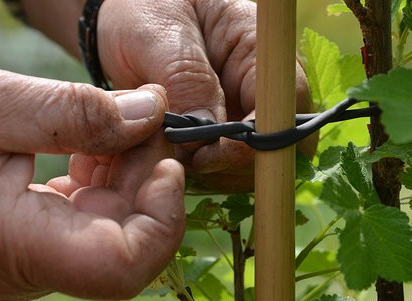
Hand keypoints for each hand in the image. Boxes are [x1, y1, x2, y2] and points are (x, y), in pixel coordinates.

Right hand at [0, 68, 184, 300]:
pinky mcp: (34, 235)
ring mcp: (36, 253)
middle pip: (132, 237)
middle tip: (146, 119)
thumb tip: (154, 112)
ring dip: (128, 171)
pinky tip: (90, 142)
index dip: (163, 218)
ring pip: (115, 224)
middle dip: (149, 175)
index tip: (166, 161)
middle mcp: (33, 264)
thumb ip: (77, 112)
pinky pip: (90, 214)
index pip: (125, 267)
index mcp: (18, 246)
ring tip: (113, 122)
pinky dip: (102, 175)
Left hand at [97, 0, 316, 191]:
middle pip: (278, 146)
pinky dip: (204, 173)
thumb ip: (184, 78)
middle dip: (236, 166)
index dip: (258, 142)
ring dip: (218, 174)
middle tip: (187, 164)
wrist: (126, 18)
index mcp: (259, 49)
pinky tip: (173, 162)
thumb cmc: (144, 9)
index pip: (285, 107)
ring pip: (254, 165)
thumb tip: (204, 135)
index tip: (209, 153)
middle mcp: (260, 85)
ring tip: (172, 160)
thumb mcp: (158, 32)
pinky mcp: (224, 130)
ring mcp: (244, 110)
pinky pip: (228, 166)